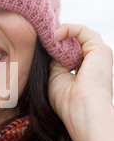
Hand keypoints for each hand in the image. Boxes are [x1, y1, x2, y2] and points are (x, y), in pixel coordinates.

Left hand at [48, 23, 112, 140]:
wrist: (82, 111)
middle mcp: (94, 62)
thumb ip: (54, 60)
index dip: (55, 46)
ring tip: (48, 38)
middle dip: (57, 38)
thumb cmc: (67, 102)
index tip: (39, 44)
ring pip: (79, 34)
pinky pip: (82, 30)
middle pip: (74, 41)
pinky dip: (67, 29)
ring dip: (61, 33)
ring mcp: (98, 55)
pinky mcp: (100, 49)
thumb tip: (49, 44)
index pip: (69, 51)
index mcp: (84, 71)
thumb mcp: (55, 76)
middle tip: (42, 38)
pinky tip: (54, 36)